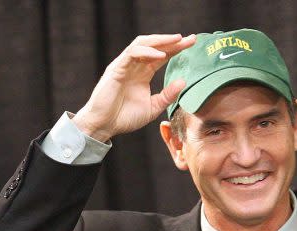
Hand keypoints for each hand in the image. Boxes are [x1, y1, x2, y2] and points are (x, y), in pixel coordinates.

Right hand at [72, 34, 195, 142]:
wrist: (104, 125)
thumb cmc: (124, 118)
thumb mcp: (152, 108)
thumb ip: (167, 95)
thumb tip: (183, 81)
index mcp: (142, 74)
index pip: (161, 56)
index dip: (176, 49)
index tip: (192, 44)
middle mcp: (134, 67)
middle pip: (154, 46)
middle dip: (172, 41)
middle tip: (190, 39)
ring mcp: (124, 66)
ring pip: (142, 43)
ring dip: (160, 41)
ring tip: (177, 40)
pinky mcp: (116, 69)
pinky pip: (132, 53)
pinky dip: (147, 51)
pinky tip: (160, 55)